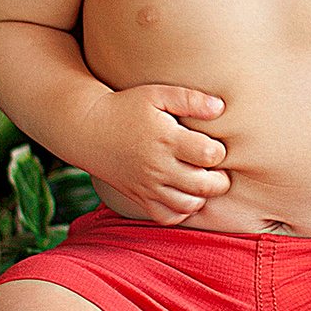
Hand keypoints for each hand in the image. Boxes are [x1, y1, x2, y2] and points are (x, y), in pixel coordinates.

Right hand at [82, 84, 229, 223]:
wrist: (89, 129)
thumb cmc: (127, 107)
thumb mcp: (157, 93)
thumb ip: (191, 99)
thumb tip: (221, 107)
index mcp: (167, 140)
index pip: (209, 155)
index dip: (219, 151)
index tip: (213, 145)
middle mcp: (158, 167)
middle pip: (204, 186)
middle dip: (220, 180)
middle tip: (217, 169)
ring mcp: (148, 186)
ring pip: (188, 206)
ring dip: (202, 197)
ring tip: (200, 181)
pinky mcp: (139, 197)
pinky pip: (166, 217)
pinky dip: (181, 211)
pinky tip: (183, 195)